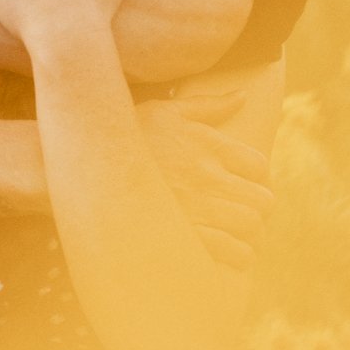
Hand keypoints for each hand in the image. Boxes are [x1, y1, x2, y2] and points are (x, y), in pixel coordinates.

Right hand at [138, 101, 272, 270]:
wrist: (88, 168)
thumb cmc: (128, 136)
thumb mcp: (166, 112)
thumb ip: (208, 105)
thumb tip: (243, 95)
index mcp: (209, 146)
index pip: (259, 166)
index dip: (259, 178)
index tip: (248, 185)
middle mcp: (208, 176)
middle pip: (261, 199)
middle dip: (259, 207)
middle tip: (248, 211)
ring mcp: (197, 207)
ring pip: (249, 225)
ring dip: (251, 232)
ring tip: (241, 234)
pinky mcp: (185, 235)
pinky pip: (230, 249)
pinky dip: (238, 254)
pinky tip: (230, 252)